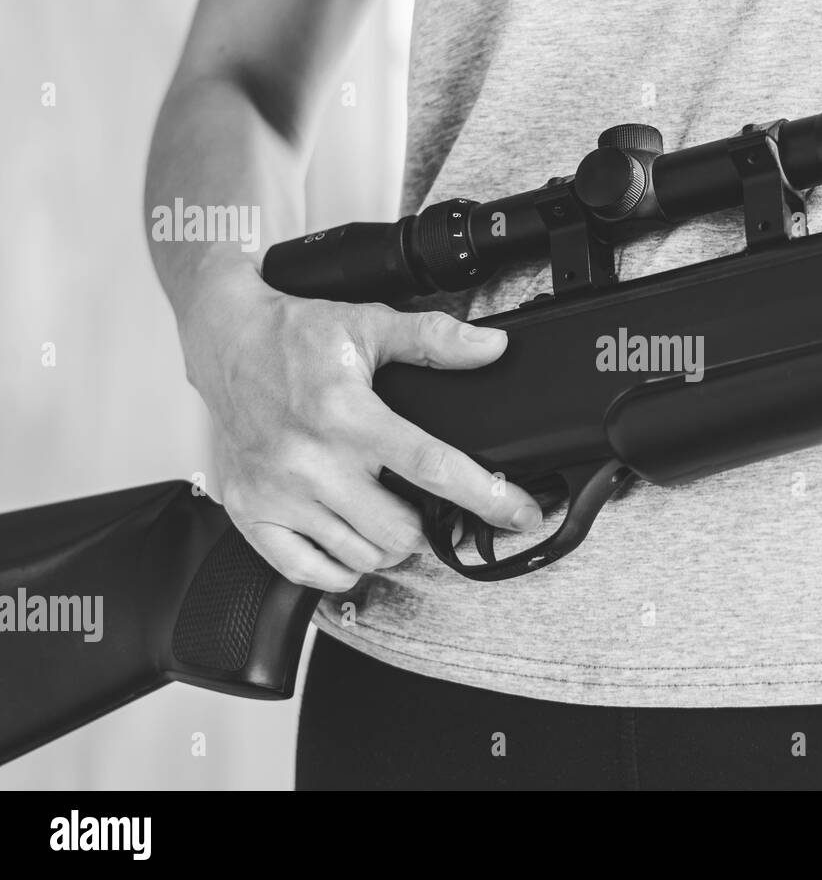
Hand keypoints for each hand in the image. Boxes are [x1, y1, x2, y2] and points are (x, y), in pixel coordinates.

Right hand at [177, 263, 542, 590]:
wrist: (223, 341)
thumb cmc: (294, 336)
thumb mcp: (368, 325)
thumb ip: (433, 340)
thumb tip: (492, 347)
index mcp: (347, 416)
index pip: (433, 468)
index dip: (487, 496)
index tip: (521, 513)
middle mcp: (311, 461)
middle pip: (400, 530)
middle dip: (427, 525)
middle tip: (423, 504)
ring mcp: (277, 493)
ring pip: (362, 555)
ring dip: (387, 546)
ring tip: (385, 513)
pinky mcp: (249, 513)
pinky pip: (307, 572)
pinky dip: (341, 566)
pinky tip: (350, 539)